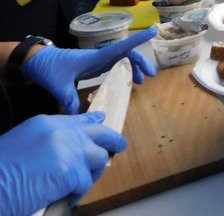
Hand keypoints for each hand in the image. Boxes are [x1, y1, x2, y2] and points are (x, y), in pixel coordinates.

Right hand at [0, 112, 126, 211]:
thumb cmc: (0, 170)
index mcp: (46, 123)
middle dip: (112, 139)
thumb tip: (68, 145)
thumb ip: (48, 140)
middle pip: (99, 133)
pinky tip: (63, 196)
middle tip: (121, 145)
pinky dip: (76, 193)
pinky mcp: (72, 172)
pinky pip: (85, 183)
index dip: (93, 122)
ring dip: (91, 172)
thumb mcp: (22, 143)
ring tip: (75, 183)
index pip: (79, 119)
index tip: (102, 120)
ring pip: (98, 158)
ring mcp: (69, 151)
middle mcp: (62, 132)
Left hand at [22, 28, 157, 113]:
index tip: (153, 31)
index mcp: (95, 57)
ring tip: (140, 81)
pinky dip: (125, 71)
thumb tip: (78, 115)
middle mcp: (100, 57)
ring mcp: (98, 61)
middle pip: (127, 54)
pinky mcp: (95, 66)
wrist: (37, 62)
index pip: (120, 47)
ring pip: (123, 59)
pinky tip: (127, 82)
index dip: (137, 40)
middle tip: (150, 76)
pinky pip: (116, 65)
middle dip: (141, 62)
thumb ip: (69, 99)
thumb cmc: (49, 68)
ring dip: (135, 67)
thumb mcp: (58, 85)